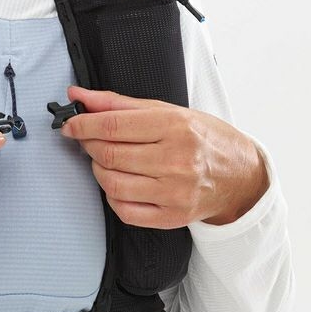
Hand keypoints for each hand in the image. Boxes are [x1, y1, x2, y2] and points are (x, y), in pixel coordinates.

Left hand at [62, 86, 269, 227]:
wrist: (241, 174)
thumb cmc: (202, 138)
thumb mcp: (166, 110)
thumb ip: (117, 103)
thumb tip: (78, 94)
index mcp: (174, 127)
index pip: (113, 126)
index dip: (82, 124)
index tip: (69, 124)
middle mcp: (176, 160)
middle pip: (110, 155)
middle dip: (88, 145)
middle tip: (87, 139)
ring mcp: (175, 192)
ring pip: (113, 184)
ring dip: (98, 170)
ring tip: (104, 160)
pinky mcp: (173, 217)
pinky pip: (125, 211)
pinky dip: (112, 196)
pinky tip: (119, 183)